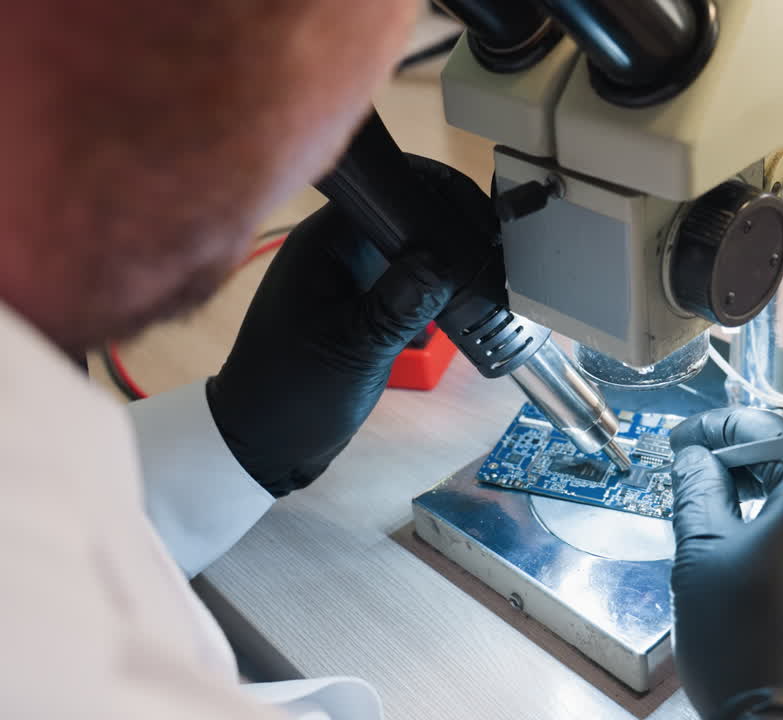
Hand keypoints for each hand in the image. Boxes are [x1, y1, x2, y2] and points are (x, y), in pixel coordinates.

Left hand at [207, 156, 496, 496]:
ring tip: (482, 274)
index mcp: (322, 242)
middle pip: (402, 213)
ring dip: (441, 260)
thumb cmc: (293, 396)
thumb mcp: (356, 349)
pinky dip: (430, 287)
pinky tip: (458, 301)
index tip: (477, 215)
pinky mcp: (359, 300)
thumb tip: (446, 261)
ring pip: (408, 247)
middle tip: (490, 249)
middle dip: (445, 228)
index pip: (386, 189)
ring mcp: (346, 273)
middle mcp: (334, 247)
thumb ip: (401, 303)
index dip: (435, 192)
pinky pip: (403, 277)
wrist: (267, 443)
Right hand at [668, 408, 782, 719]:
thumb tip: (695, 458)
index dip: (715, 430)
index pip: (767, 430)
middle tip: (700, 481)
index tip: (685, 439)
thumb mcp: (701, 557)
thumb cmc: (752, 656)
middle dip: (748, 471)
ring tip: (733, 531)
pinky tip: (778, 570)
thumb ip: (697, 489)